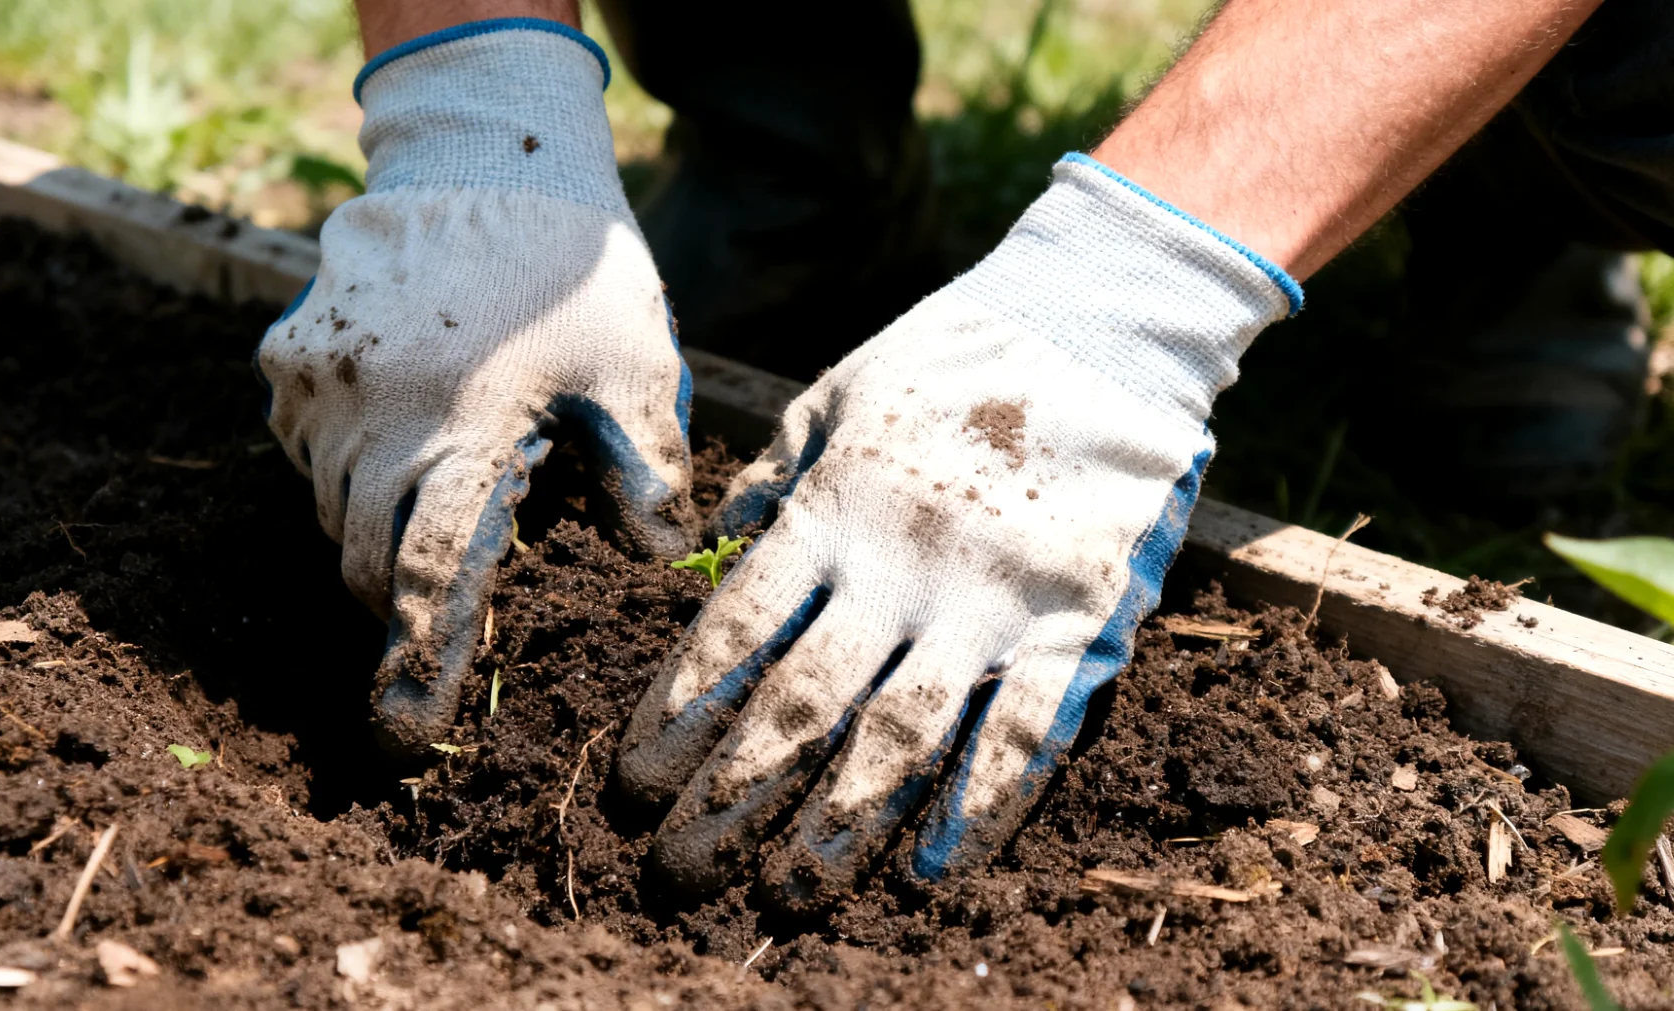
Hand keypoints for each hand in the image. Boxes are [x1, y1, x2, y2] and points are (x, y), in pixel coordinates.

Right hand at [256, 21, 692, 753]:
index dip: (416, 668)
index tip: (406, 736)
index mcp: (461, 436)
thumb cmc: (573, 268)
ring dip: (377, 529)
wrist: (484, 150)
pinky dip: (350, 468)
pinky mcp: (289, 358)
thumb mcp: (633, 367)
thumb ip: (643, 472)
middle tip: (442, 616)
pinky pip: (308, 450)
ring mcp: (317, 389)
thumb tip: (660, 564)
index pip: (424, 582)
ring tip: (445, 494)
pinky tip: (410, 433)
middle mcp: (369, 421)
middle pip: (361, 561)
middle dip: (397, 603)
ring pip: (330, 509)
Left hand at [615, 155, 1301, 909]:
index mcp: (832, 509)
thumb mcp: (836, 395)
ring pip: (902, 735)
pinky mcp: (1081, 618)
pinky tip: (939, 867)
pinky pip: (1028, 730)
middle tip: (683, 871)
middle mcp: (901, 564)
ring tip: (790, 894)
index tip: (639, 785)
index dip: (681, 718)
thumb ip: (770, 482)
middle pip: (803, 703)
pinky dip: (984, 806)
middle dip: (734, 796)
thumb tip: (704, 552)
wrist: (1103, 321)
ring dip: (841, 825)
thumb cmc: (954, 355)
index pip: (736, 635)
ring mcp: (994, 598)